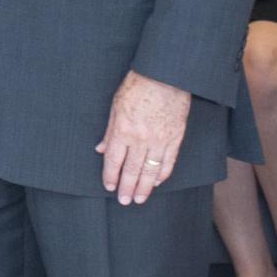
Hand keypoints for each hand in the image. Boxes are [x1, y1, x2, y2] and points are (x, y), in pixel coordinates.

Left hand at [95, 70, 190, 204]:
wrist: (166, 75)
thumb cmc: (138, 85)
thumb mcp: (116, 105)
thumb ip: (109, 131)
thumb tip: (100, 149)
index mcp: (123, 130)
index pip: (114, 160)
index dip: (110, 176)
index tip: (109, 187)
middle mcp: (140, 138)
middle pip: (132, 170)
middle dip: (127, 187)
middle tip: (124, 202)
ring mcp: (160, 139)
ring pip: (150, 170)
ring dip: (144, 187)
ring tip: (140, 199)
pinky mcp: (176, 137)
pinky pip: (169, 161)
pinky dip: (162, 174)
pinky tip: (156, 182)